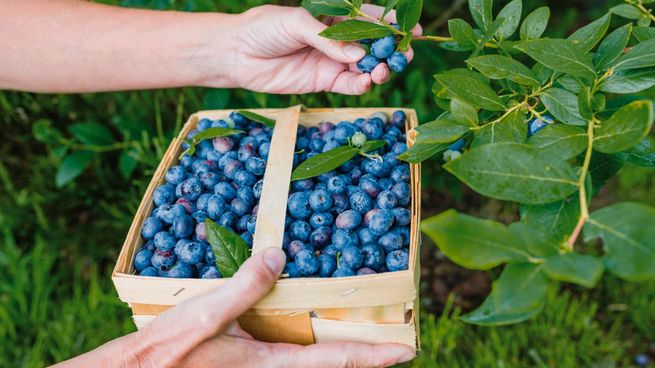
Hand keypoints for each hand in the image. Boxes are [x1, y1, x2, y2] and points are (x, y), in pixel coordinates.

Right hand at [55, 248, 414, 366]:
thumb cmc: (169, 351)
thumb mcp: (207, 313)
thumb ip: (245, 286)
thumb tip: (279, 255)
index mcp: (271, 363)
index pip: (336, 359)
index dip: (375, 355)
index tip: (408, 349)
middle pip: (333, 365)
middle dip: (366, 354)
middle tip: (396, 340)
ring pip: (314, 361)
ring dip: (342, 349)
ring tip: (364, 330)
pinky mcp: (248, 362)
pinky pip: (292, 354)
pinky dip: (312, 341)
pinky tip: (308, 321)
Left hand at [225, 4, 422, 94]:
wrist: (238, 53)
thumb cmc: (264, 28)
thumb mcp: (297, 22)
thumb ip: (328, 39)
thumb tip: (357, 55)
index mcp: (334, 17)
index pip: (368, 19)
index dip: (391, 25)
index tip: (411, 29)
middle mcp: (337, 40)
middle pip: (373, 46)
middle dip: (392, 50)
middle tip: (405, 55)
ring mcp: (332, 62)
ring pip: (364, 67)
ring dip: (379, 69)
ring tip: (383, 70)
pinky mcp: (323, 82)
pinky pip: (349, 85)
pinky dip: (361, 85)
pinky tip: (366, 82)